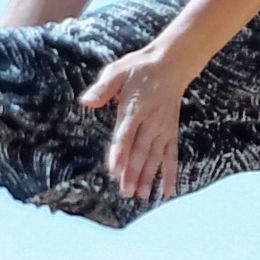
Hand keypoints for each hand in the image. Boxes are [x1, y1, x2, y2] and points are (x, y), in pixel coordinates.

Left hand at [84, 40, 197, 212]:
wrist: (171, 64)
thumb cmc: (138, 68)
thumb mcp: (118, 71)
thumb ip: (103, 87)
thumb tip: (87, 101)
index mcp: (135, 107)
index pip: (126, 133)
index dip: (119, 152)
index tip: (114, 169)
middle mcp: (151, 121)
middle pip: (140, 150)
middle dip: (132, 172)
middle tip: (124, 191)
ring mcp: (163, 128)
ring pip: (155, 156)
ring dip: (148, 176)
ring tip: (140, 196)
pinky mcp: (171, 132)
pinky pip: (172, 155)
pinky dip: (170, 173)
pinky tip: (168, 191)